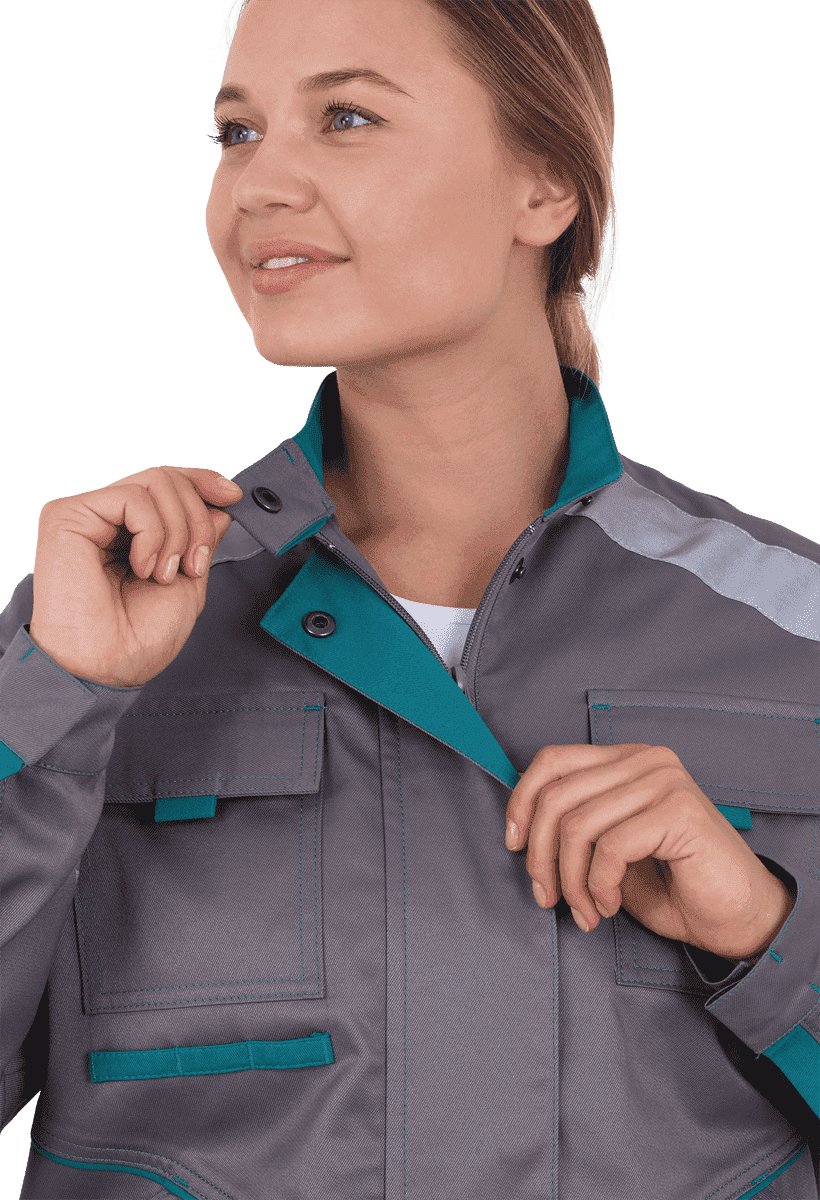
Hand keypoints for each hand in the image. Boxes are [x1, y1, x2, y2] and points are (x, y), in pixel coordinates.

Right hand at [29, 466, 241, 687]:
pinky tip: (143, 567)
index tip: (233, 496)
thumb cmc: (140, 638)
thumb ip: (202, 539)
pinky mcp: (67, 515)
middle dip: (197, 519)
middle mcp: (106, 517)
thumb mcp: (189, 582)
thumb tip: (220, 505)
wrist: (108, 667)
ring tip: (166, 573)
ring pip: (155, 481)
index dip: (204, 482)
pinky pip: (133, 497)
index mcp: (129, 532)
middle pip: (168, 478)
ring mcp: (86, 513)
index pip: (169, 484)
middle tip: (195, 563)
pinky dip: (153, 533)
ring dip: (179, 530)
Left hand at [504, 743, 793, 959]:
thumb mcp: (610, 846)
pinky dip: (599, 885)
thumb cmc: (674, 884)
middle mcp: (646, 760)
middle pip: (557, 796)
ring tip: (584, 910)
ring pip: (578, 826)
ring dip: (570, 881)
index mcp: (627, 759)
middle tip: (547, 897)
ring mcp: (664, 782)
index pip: (552, 760)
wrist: (738, 917)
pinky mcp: (678, 812)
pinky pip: (609, 848)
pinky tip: (611, 904)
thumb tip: (518, 829)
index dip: (521, 803)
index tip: (513, 846)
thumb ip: (575, 824)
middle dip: (541, 856)